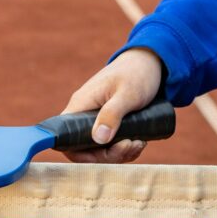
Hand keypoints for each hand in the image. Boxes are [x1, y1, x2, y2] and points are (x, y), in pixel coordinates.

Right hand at [62, 48, 162, 162]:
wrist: (151, 62)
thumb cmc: (137, 73)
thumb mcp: (127, 94)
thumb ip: (112, 114)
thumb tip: (98, 138)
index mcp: (81, 105)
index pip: (65, 137)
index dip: (78, 153)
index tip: (102, 155)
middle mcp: (84, 114)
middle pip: (83, 148)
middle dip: (108, 155)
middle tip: (130, 146)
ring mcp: (96, 119)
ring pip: (99, 148)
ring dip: (119, 153)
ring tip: (139, 142)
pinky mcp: (109, 122)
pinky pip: (110, 144)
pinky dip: (124, 148)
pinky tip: (139, 141)